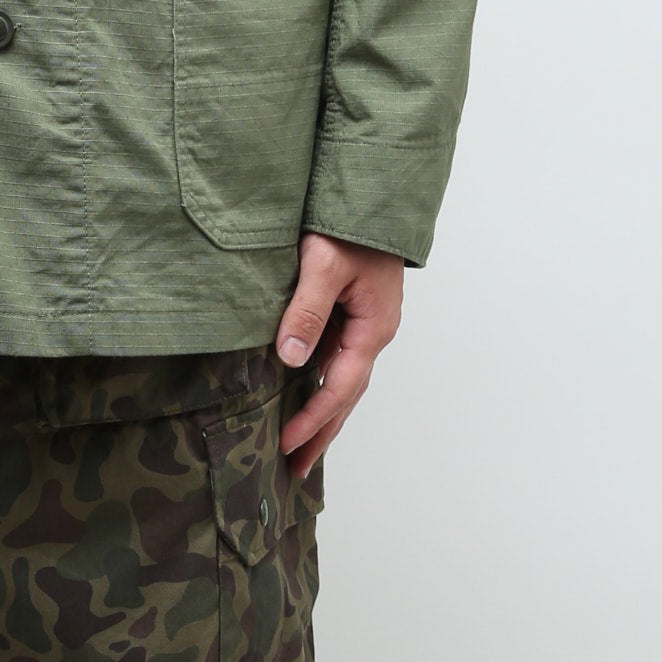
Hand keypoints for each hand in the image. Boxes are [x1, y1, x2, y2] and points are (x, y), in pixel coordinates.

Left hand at [276, 233, 403, 481]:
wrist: (374, 191)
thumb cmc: (350, 224)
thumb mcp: (323, 266)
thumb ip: (307, 313)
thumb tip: (293, 362)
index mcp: (373, 328)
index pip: (341, 388)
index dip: (313, 420)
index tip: (287, 445)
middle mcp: (373, 333)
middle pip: (347, 396)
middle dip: (322, 434)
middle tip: (295, 470)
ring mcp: (365, 325)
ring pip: (342, 380)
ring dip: (322, 414)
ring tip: (298, 448)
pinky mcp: (352, 313)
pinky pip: (336, 359)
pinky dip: (320, 385)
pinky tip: (302, 396)